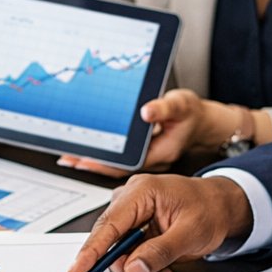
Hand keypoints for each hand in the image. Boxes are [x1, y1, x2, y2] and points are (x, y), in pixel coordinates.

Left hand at [57, 90, 242, 176]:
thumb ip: (164, 108)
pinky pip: (119, 157)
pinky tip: (87, 150)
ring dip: (94, 160)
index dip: (104, 162)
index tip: (84, 159)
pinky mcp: (142, 153)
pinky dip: (102, 154)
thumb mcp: (181, 105)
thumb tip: (146, 110)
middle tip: (68, 158)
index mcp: (160, 152)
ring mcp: (145, 158)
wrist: (204, 122)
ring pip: (115, 163)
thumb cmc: (192, 114)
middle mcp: (150, 159)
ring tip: (70, 157)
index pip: (126, 161)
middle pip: (116, 166)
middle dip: (91, 163)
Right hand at [67, 174, 251, 271]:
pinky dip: (143, 267)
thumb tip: (132, 267)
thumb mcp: (191, 232)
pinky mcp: (135, 228)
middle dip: (128, 266)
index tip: (78, 270)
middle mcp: (130, 200)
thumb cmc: (209, 209)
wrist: (221, 207)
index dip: (92, 250)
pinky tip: (162, 268)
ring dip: (139, 270)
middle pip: (110, 242)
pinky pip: (128, 254)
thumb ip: (160, 251)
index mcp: (141, 192)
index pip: (109, 224)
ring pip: (119, 253)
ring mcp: (131, 215)